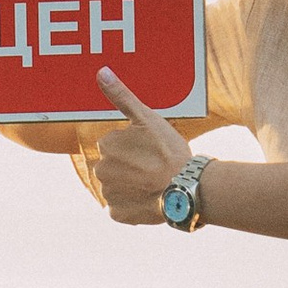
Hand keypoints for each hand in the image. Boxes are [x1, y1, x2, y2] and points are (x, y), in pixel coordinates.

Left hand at [88, 70, 196, 225]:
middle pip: (113, 166)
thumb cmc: (169, 152)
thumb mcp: (147, 118)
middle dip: (129, 167)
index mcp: (106, 146)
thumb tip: (101, 72)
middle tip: (153, 167)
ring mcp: (108, 194)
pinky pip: (121, 207)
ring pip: (117, 187)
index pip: (115, 145)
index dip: (135, 147)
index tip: (151, 150)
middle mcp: (101, 171)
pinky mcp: (117, 214)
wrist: (186, 189)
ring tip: (154, 183)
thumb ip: (122, 96)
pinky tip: (150, 198)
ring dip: (131, 185)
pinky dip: (133, 204)